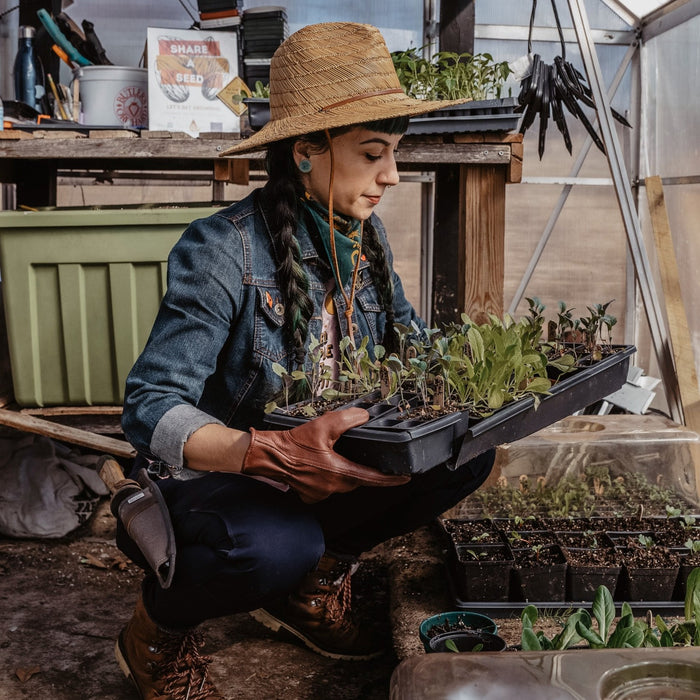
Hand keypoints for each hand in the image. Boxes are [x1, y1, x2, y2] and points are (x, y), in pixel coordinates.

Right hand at [242, 407, 409, 502]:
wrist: (269, 456)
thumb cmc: (294, 443)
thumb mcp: (323, 426)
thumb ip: (347, 420)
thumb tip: (364, 416)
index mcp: (339, 473)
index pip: (372, 478)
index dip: (391, 479)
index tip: (405, 478)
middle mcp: (332, 487)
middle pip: (356, 479)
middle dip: (362, 471)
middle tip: (364, 459)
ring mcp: (320, 494)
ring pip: (341, 483)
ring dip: (342, 472)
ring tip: (334, 456)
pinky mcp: (310, 495)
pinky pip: (326, 487)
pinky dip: (327, 477)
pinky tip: (319, 464)